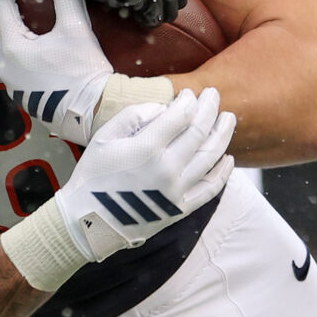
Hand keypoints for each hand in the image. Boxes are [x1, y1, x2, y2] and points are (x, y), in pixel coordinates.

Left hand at [0, 0, 111, 141]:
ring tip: (21, 14)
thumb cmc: (83, 71)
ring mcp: (11, 83)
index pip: (0, 8)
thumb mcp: (76, 28)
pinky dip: (16, 49)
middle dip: (2, 7)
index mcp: (13, 48)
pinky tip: (30, 44)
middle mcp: (5, 67)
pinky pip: (11, 65)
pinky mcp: (21, 94)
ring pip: (2, 48)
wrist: (92, 111)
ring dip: (8, 29)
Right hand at [48, 88, 235, 262]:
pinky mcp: (181, 208)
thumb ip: (134, 115)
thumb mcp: (103, 137)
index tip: (188, 94)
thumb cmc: (93, 176)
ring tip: (229, 119)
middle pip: (200, 132)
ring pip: (211, 157)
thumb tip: (165, 109)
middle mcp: (167, 169)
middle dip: (210, 109)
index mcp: (146, 148)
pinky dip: (223, 172)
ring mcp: (177, 191)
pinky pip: (210, 188)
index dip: (189, 100)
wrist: (88, 222)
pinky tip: (227, 158)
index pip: (181, 115)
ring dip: (223, 134)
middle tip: (214, 95)